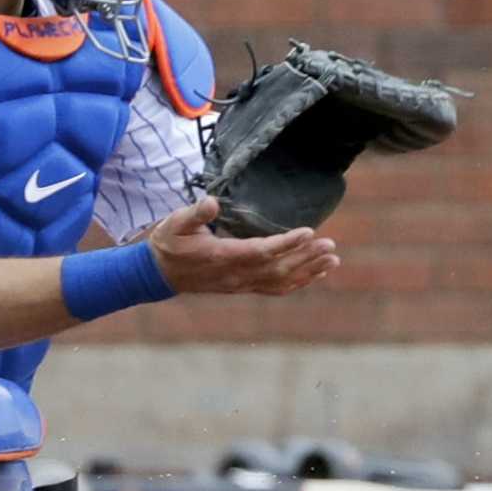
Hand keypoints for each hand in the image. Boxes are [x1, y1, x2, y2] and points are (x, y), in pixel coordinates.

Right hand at [148, 197, 339, 295]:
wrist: (159, 274)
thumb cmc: (168, 243)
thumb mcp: (174, 223)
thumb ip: (194, 213)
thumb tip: (211, 202)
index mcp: (220, 256)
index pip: (260, 251)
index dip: (286, 243)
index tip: (308, 231)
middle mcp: (234, 274)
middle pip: (277, 268)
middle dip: (306, 257)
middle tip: (330, 244)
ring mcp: (239, 284)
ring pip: (279, 281)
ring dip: (308, 271)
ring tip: (332, 259)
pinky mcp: (242, 287)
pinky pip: (274, 288)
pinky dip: (298, 282)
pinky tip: (316, 274)